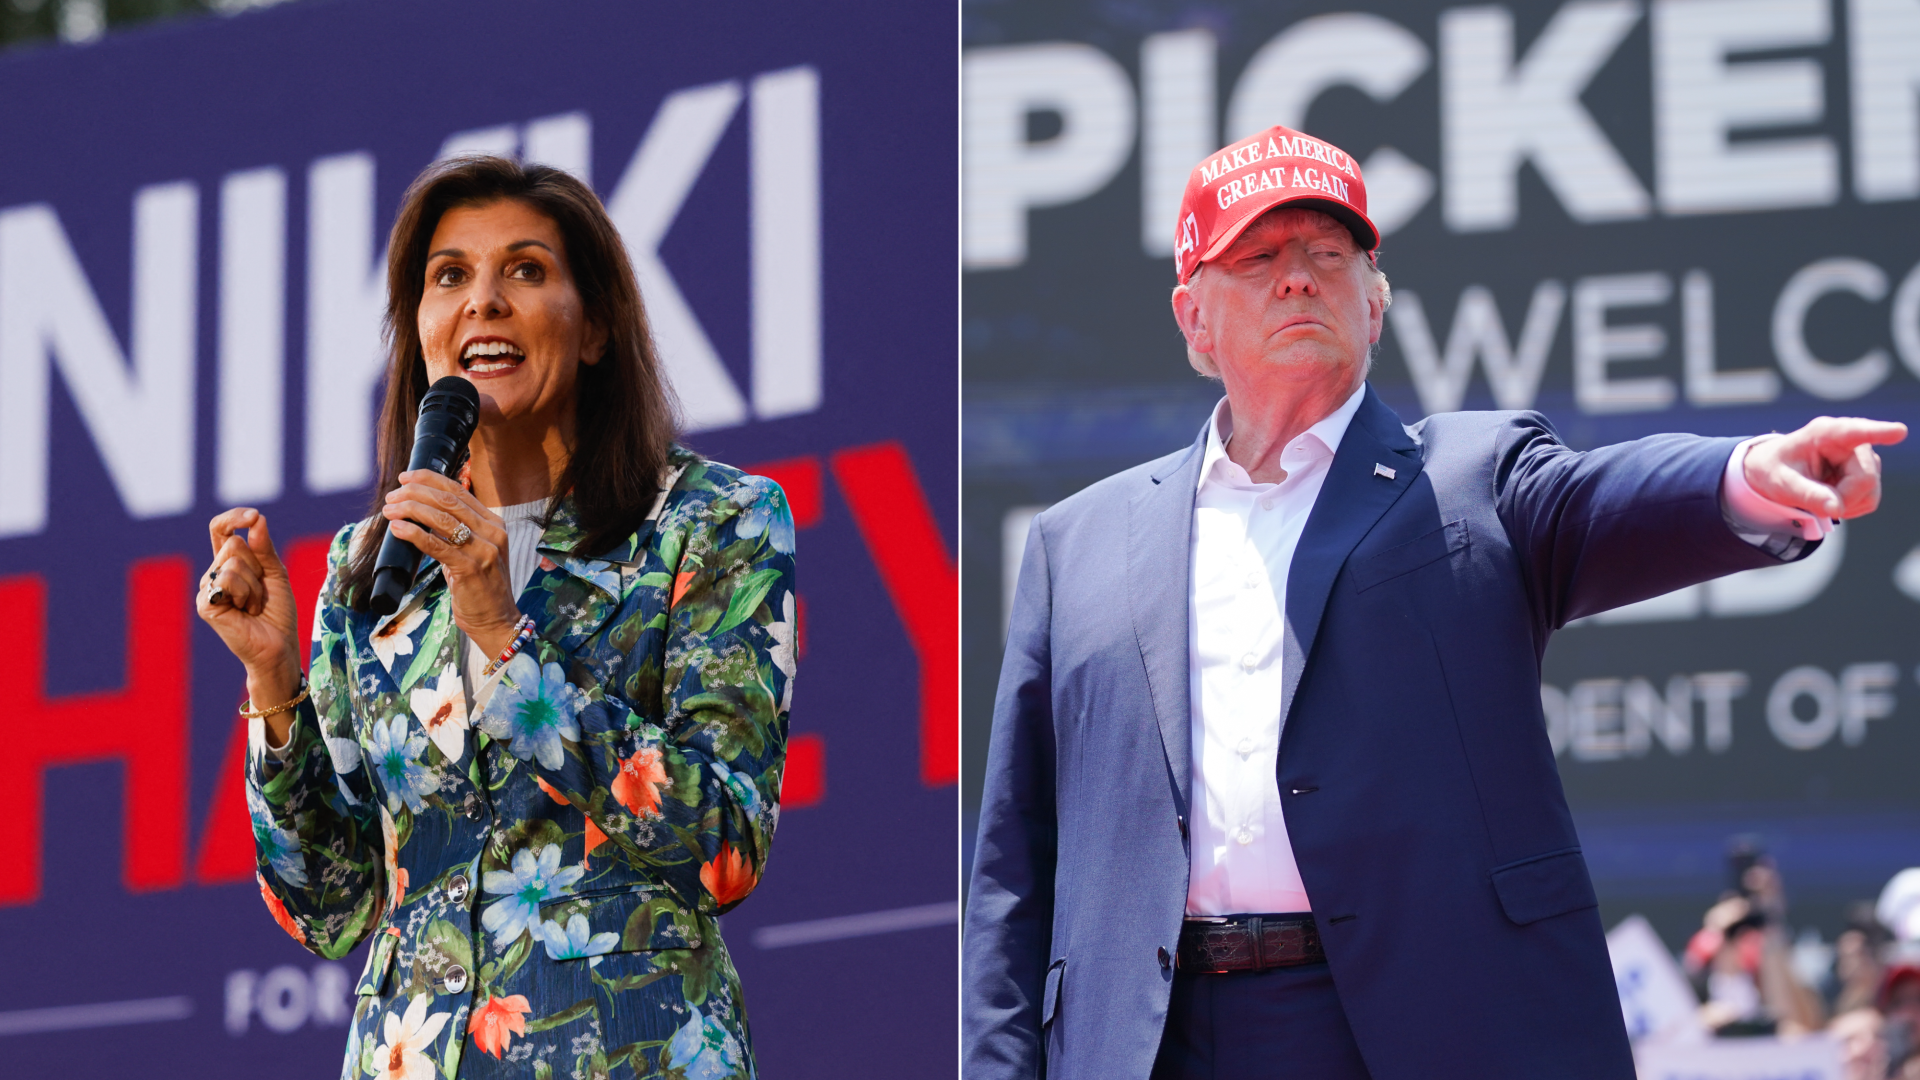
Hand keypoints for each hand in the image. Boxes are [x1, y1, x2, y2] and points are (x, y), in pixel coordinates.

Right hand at [197, 509, 301, 723]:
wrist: (278, 646)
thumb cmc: (277, 612)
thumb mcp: (276, 573)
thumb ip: (264, 547)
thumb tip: (257, 519)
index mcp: (229, 563)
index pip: (221, 529)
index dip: (233, 518)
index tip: (253, 515)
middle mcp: (214, 573)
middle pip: (234, 544)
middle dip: (258, 567)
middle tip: (260, 593)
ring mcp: (206, 588)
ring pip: (233, 561)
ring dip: (255, 585)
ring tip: (254, 605)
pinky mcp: (205, 603)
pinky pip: (227, 580)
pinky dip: (246, 595)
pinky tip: (245, 612)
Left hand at [382, 470, 521, 654]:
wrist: (497, 621)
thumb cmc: (480, 588)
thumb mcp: (474, 552)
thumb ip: (457, 532)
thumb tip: (423, 513)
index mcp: (494, 524)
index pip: (459, 491)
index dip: (429, 480)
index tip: (406, 477)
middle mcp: (493, 533)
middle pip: (448, 501)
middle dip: (415, 493)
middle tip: (392, 496)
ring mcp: (484, 550)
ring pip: (441, 518)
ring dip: (410, 510)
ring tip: (389, 510)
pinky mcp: (470, 569)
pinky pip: (436, 545)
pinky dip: (413, 534)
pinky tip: (397, 528)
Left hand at [1744, 416, 1907, 520]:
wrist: (1776, 471)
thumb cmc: (1775, 471)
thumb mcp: (1781, 483)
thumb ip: (1807, 494)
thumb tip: (1836, 509)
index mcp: (1825, 433)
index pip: (1855, 432)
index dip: (1879, 432)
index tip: (1899, 431)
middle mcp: (1851, 441)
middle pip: (1864, 478)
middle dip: (1843, 498)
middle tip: (1816, 501)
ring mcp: (1863, 457)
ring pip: (1871, 492)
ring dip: (1846, 503)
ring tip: (1820, 494)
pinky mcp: (1868, 472)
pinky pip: (1870, 500)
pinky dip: (1850, 506)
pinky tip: (1831, 497)